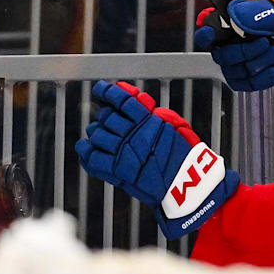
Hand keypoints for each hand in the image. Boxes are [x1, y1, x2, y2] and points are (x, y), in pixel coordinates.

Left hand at [76, 81, 238, 238]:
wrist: (188, 183)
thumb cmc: (185, 155)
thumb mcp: (176, 125)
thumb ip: (154, 112)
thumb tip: (137, 99)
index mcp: (148, 120)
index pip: (122, 100)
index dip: (108, 92)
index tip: (101, 89)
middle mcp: (133, 134)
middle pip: (107, 117)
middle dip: (105, 116)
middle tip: (107, 119)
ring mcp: (123, 153)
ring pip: (97, 134)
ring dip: (96, 131)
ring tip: (99, 133)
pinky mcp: (117, 171)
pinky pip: (91, 157)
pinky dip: (86, 150)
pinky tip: (87, 146)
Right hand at [194, 0, 273, 90]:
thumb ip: (261, 13)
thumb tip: (239, 16)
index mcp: (236, 16)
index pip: (209, 24)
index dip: (206, 31)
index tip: (210, 34)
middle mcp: (232, 38)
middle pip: (222, 54)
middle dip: (246, 52)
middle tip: (266, 43)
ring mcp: (239, 59)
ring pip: (234, 71)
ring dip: (258, 64)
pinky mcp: (248, 75)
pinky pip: (246, 84)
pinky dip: (262, 79)